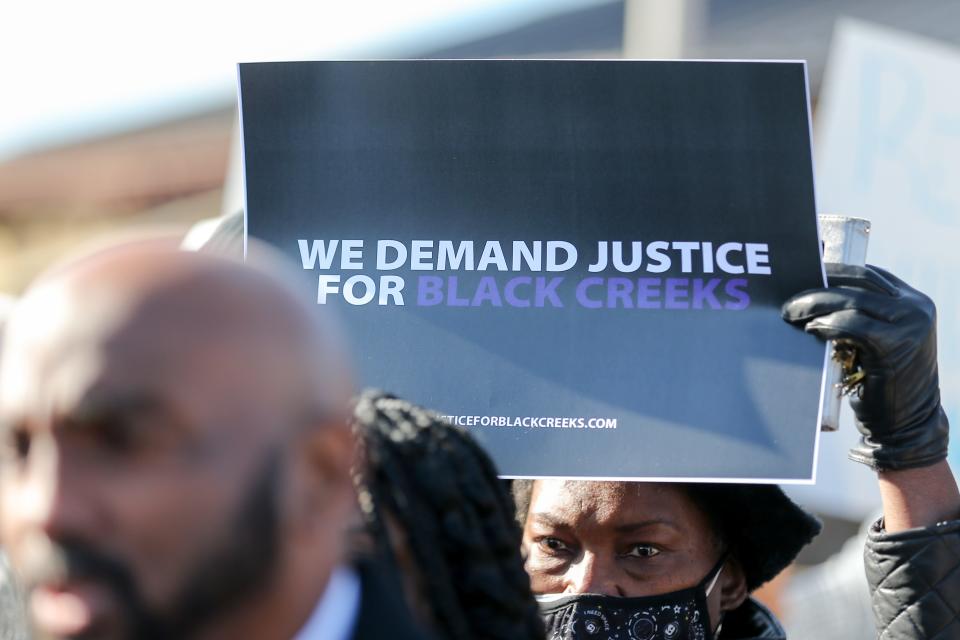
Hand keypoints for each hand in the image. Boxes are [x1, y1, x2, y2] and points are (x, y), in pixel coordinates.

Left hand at [782, 263, 948, 469]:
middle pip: (859, 282)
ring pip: (853, 300)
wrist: (905, 425)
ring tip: (790, 312)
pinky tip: (810, 329)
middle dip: (819, 286)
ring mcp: (911, 326)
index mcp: (913, 302)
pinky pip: (854, 324)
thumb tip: (814, 294)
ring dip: (816, 303)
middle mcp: (916, 309)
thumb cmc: (880, 384)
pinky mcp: (896, 346)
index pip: (868, 274)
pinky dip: (828, 323)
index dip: (834, 269)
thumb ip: (860, 316)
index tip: (804, 272)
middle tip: (789, 299)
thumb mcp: (876, 341)